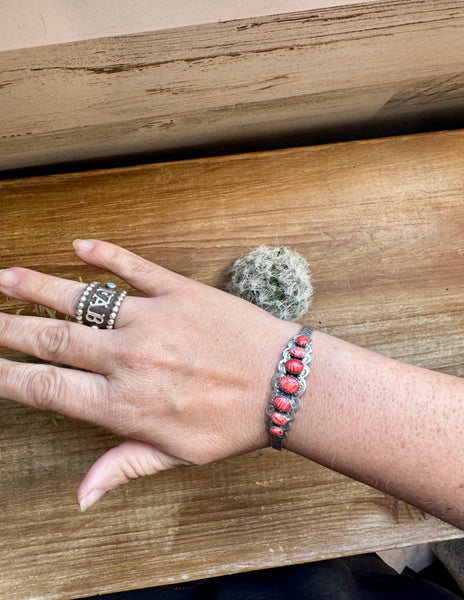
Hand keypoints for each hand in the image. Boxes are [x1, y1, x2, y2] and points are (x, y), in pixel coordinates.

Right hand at [0, 240, 297, 509]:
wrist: (286, 383)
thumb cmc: (235, 423)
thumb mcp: (177, 455)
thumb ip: (122, 466)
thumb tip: (81, 496)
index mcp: (124, 404)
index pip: (46, 388)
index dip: (7, 376)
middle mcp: (129, 358)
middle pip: (51, 340)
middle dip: (8, 329)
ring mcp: (152, 319)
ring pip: (80, 299)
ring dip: (36, 287)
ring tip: (4, 278)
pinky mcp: (178, 291)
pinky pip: (132, 267)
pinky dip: (104, 254)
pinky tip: (80, 246)